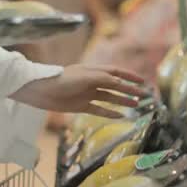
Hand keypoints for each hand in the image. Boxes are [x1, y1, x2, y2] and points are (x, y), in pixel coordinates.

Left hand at [11, 65, 146, 117]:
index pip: (116, 72)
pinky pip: (98, 109)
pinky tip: (120, 116)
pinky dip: (109, 113)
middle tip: (145, 97)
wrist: (41, 91)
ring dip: (123, 101)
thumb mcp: (86, 77)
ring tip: (136, 105)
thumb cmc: (63, 80)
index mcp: (94, 70)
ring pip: (109, 98)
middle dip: (130, 90)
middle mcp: (92, 81)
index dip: (130, 76)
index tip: (143, 82)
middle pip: (115, 86)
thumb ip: (104, 79)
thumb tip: (120, 82)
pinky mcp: (80, 105)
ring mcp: (87, 94)